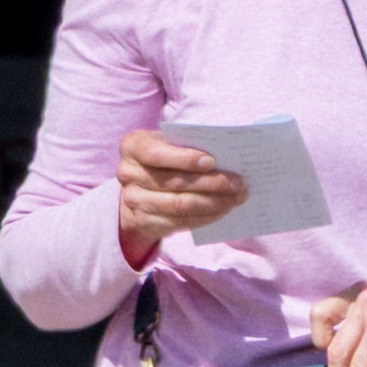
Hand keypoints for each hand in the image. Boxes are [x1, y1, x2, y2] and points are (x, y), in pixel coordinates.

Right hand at [113, 130, 245, 255]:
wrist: (139, 191)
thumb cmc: (164, 159)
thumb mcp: (169, 144)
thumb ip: (190, 145)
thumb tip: (230, 156)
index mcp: (133, 146)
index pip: (156, 153)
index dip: (184, 159)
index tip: (212, 161)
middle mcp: (128, 173)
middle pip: (174, 182)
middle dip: (211, 183)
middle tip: (239, 183)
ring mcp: (134, 200)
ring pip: (180, 205)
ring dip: (214, 202)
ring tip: (237, 197)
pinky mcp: (145, 222)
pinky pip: (180, 221)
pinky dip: (207, 216)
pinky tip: (224, 209)